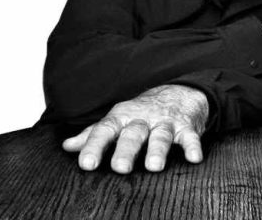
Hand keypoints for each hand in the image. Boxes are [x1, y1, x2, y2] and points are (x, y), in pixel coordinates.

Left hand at [62, 84, 208, 173]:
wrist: (178, 94)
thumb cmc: (142, 112)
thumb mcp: (117, 120)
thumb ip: (94, 134)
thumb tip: (67, 146)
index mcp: (122, 118)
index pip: (105, 131)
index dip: (95, 146)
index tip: (86, 164)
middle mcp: (142, 119)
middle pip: (133, 134)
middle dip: (126, 150)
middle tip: (120, 168)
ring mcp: (165, 122)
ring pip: (160, 136)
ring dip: (157, 150)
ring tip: (154, 167)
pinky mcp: (186, 127)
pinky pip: (190, 136)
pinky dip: (193, 146)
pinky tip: (194, 158)